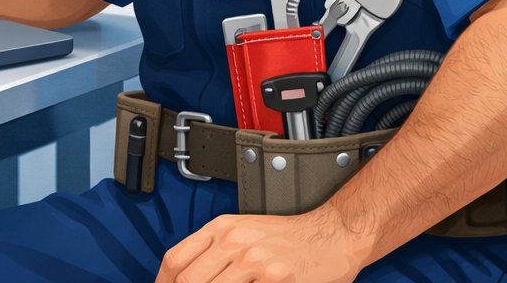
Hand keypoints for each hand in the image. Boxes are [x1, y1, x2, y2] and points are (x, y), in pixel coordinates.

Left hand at [155, 206, 370, 282]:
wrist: (332, 234)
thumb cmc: (288, 237)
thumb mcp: (243, 232)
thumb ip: (214, 252)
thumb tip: (184, 279)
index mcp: (221, 228)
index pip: (175, 260)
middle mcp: (233, 241)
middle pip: (188, 281)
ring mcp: (254, 260)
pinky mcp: (275, 278)